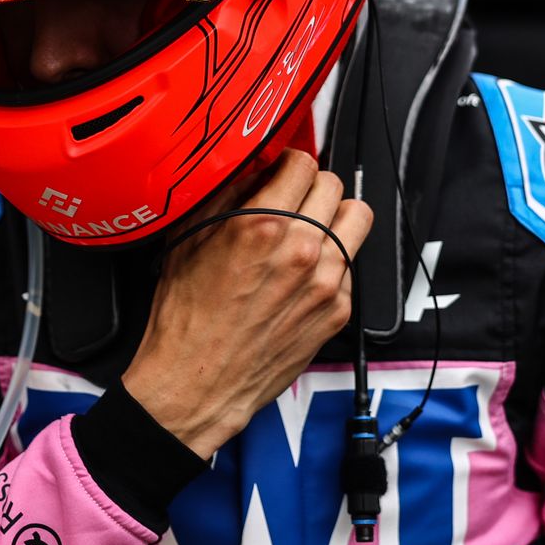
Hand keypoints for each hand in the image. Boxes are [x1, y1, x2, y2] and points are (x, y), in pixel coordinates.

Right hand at [121, 150, 372, 459]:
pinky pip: (351, 264)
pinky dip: (332, 260)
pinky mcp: (337, 310)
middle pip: (334, 185)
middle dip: (311, 186)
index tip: (279, 172)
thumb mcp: (187, 241)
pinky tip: (302, 273)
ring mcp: (326, 282)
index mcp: (262, 225)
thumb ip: (224, 196)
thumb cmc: (186, 318)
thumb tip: (249, 169)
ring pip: (357, 218)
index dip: (287, 163)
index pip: (303, 163)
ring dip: (334, 216)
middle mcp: (302, 250)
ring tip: (310, 229)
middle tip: (292, 199)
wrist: (197, 382)